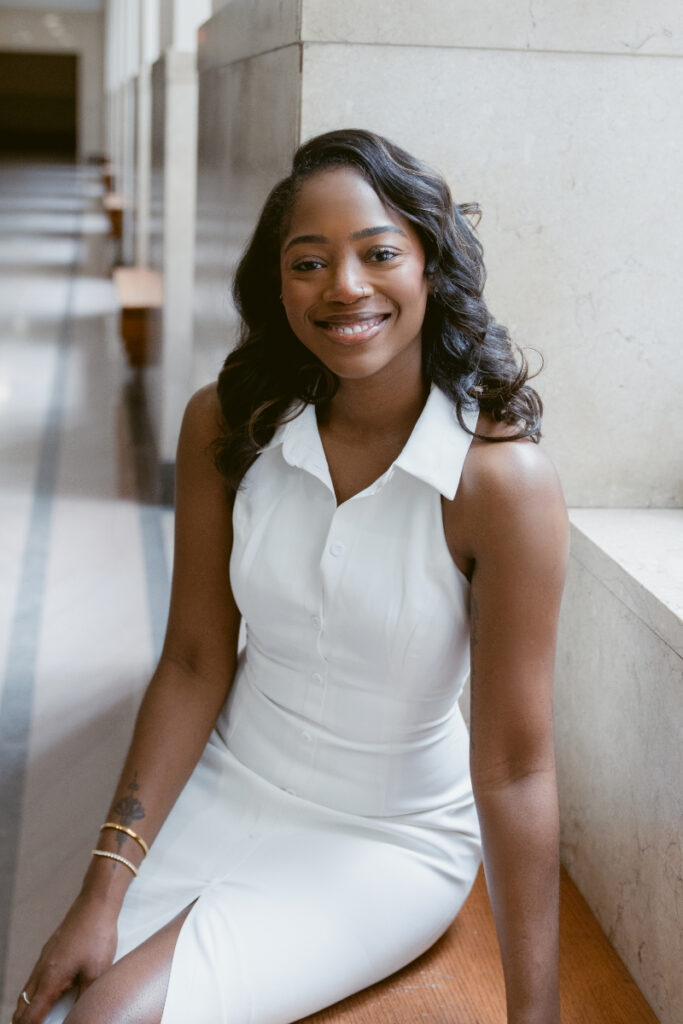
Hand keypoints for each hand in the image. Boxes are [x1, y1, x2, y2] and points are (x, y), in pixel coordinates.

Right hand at [12, 892, 118, 1023]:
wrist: (95, 905)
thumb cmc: (97, 937)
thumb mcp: (96, 973)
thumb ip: (83, 998)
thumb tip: (79, 1015)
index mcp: (50, 980)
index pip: (30, 1016)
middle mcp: (41, 971)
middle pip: (22, 1007)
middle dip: (23, 1023)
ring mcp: (43, 960)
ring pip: (26, 993)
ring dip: (27, 1009)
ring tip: (38, 1020)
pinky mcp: (49, 953)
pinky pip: (33, 980)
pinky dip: (33, 995)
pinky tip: (46, 996)